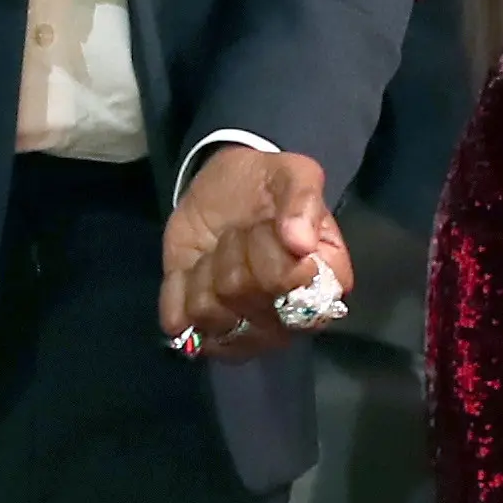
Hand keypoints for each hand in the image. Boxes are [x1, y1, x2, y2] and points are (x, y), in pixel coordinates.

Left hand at [159, 147, 348, 363]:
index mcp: (324, 283)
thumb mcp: (291, 173)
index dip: (275, 261)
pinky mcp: (205, 329)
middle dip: (235, 256)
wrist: (220, 189)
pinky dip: (178, 291)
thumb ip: (303, 198)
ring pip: (211, 313)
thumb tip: (301, 244)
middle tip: (239, 234)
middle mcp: (289, 317)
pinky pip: (181, 323)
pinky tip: (193, 271)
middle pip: (248, 301)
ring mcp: (246, 329)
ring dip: (205, 272)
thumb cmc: (265, 186)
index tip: (268, 228)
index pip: (296, 292)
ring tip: (216, 251)